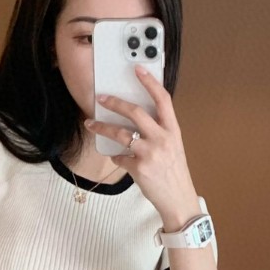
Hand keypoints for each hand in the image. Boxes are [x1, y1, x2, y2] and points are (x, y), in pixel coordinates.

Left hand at [91, 66, 199, 226]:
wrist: (178, 199)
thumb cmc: (174, 172)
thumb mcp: (173, 147)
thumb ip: (159, 132)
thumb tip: (136, 120)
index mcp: (173, 130)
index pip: (162, 99)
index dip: (150, 82)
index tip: (137, 70)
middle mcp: (162, 139)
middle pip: (135, 112)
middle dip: (115, 103)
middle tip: (101, 98)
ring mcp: (150, 153)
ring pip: (120, 133)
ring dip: (102, 128)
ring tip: (91, 124)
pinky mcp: (139, 168)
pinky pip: (119, 157)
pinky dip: (116, 157)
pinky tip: (117, 158)